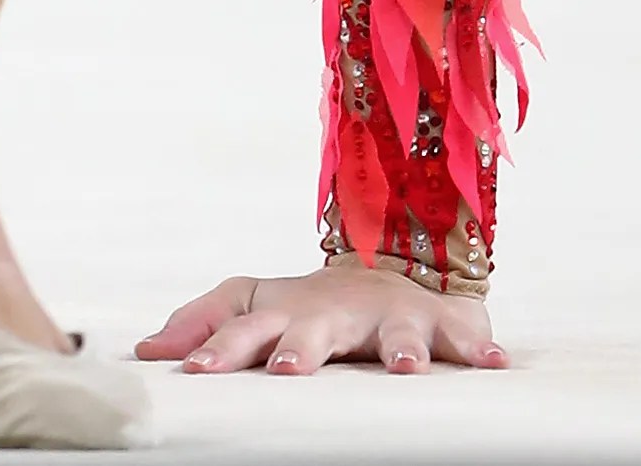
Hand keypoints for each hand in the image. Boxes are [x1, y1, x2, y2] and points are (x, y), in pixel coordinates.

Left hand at [135, 262, 506, 375]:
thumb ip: (200, 324)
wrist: (388, 270)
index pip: (242, 329)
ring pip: (395, 327)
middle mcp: (334, 311)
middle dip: (301, 349)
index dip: (216, 349)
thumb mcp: (251, 303)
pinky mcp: (441, 321)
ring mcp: (388, 312)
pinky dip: (481, 346)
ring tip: (403, 368)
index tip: (193, 372)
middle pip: (315, 329)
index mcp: (284, 313)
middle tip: (287, 372)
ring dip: (400, 346)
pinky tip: (497, 362)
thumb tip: (144, 350)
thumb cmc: (307, 304)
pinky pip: (466, 334)